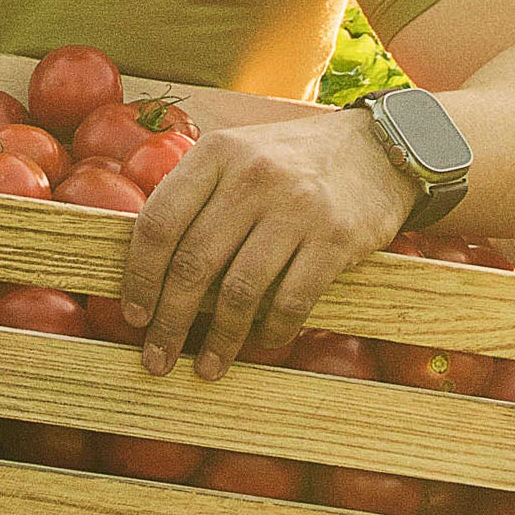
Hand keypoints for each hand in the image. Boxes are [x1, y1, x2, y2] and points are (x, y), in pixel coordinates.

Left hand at [118, 110, 417, 378]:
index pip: (159, 223)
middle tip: (158, 358)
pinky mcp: (336, 237)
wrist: (379, 148)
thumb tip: (144, 262)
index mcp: (217, 154)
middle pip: (193, 264)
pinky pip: (292, 300)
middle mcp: (253, 176)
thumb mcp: (238, 153)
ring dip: (220, 339)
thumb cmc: (293, 160)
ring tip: (209, 367)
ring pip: (240, 291)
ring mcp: (297, 207)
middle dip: (169, 322)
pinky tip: (264, 342)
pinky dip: (273, 331)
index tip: (134, 315)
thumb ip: (195, 192)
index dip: (139, 277)